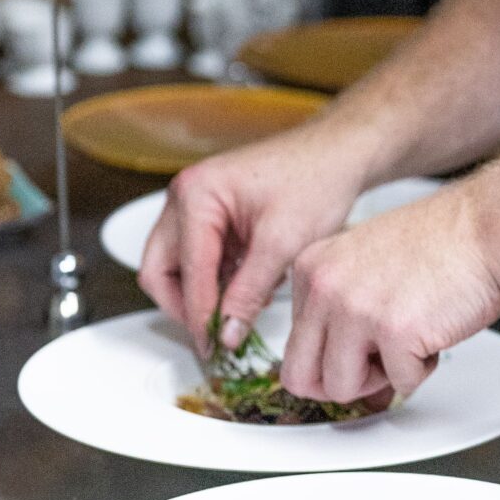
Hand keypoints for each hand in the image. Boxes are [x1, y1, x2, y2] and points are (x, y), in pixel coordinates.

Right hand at [138, 123, 380, 347]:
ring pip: (176, 267)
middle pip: (160, 269)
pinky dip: (216, 281)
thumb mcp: (284, 242)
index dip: (199, 315)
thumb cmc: (316, 179)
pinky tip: (247, 292)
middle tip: (215, 335)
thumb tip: (226, 333)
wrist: (340, 154)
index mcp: (196, 195)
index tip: (215, 345)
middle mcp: (185, 196)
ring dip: (201, 294)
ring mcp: (195, 205)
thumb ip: (249, 291)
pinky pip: (198, 259)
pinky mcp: (211, 216)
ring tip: (238, 314)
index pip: (186, 270)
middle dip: (185, 306)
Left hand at [279, 179, 499, 404]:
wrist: (485, 226)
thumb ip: (344, 316)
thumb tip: (343, 373)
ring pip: (341, 388)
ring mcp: (355, 310)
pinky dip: (422, 369)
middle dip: (343, 382)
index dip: (330, 361)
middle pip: (302, 376)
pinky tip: (434, 333)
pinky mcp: (394, 332)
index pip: (293, 346)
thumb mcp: (369, 267)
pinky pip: (398, 384)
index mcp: (312, 269)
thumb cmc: (442, 243)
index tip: (356, 356)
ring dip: (380, 379)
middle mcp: (325, 288)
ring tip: (407, 346)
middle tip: (375, 368)